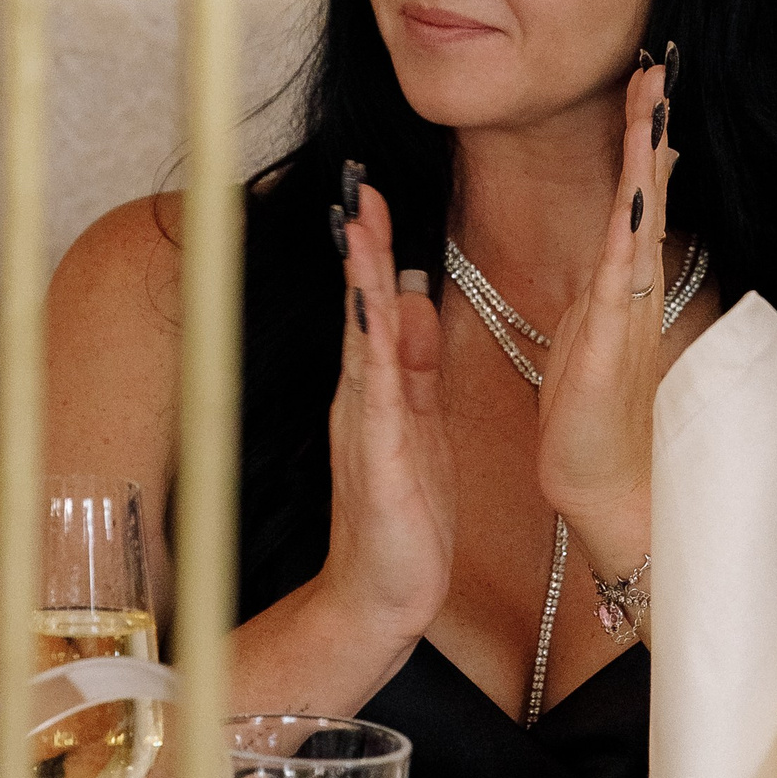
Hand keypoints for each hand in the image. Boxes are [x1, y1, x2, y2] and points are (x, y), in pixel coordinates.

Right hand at [319, 168, 457, 643]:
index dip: (376, 246)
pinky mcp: (379, 460)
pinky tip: (374, 313)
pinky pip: (378, 394)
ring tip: (359, 224)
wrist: (381, 595)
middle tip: (360, 183)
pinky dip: (374, 349)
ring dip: (361, 280)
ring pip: (363, 337)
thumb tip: (407, 296)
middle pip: (360, 306)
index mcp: (380, 387)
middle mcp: (363, 397)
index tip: (375, 190)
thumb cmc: (403, 515)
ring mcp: (366, 426)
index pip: (375, 302)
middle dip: (362, 243)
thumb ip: (411, 363)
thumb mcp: (417, 423)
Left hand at [536, 56, 674, 582]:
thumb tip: (617, 238)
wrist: (608, 492)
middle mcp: (630, 289)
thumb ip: (603, 283)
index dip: (639, 136)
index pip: (633, 193)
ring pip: (638, 220)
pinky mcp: (610, 347)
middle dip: (651, 127)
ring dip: (646, 161)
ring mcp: (625, 314)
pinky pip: (619, 279)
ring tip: (653, 103)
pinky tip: (638, 193)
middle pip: (646, 191)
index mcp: (618, 282)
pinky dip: (630, 234)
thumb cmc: (595, 418)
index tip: (646, 78)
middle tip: (660, 66)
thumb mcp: (588, 332)